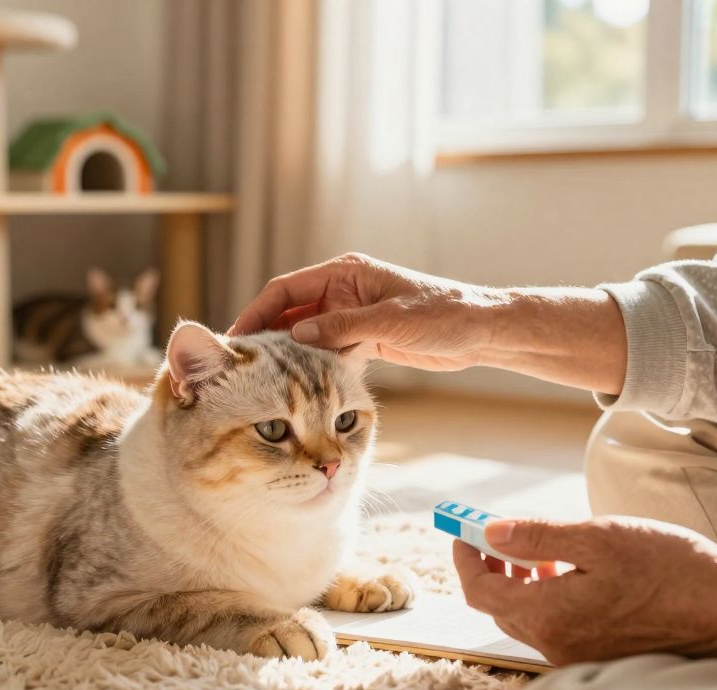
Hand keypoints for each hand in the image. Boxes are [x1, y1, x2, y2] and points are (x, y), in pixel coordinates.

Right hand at [227, 253, 504, 370]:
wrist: (480, 331)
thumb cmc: (442, 314)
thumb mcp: (389, 320)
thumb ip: (342, 327)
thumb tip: (297, 337)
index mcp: (345, 273)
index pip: (286, 289)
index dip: (257, 311)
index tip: (236, 337)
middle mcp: (343, 292)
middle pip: (290, 313)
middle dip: (266, 337)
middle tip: (241, 366)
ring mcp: (352, 317)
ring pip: (307, 337)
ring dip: (288, 357)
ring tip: (261, 381)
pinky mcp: (364, 341)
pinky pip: (328, 353)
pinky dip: (312, 368)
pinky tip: (297, 389)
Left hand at [454, 516, 716, 663]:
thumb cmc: (671, 569)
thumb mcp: (598, 538)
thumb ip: (538, 537)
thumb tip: (490, 532)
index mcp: (550, 616)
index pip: (480, 591)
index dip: (465, 556)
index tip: (464, 528)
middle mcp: (559, 644)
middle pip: (500, 607)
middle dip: (491, 568)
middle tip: (495, 534)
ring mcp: (581, 655)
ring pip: (529, 618)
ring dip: (521, 582)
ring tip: (536, 551)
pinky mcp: (603, 654)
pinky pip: (557, 627)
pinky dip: (549, 598)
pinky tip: (570, 574)